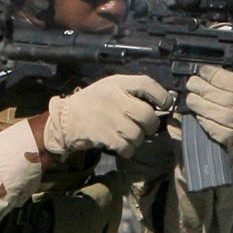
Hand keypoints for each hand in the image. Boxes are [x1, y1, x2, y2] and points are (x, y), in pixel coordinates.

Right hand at [45, 72, 167, 156]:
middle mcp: (113, 97)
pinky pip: (127, 147)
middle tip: (146, 126)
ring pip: (138, 133)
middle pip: (147, 114)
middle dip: (151, 124)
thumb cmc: (94, 103)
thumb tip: (166, 103)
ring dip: (138, 138)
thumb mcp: (111, 88)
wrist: (65, 119)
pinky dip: (128, 149)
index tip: (167, 105)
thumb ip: (134, 92)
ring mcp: (107, 117)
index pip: (146, 84)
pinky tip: (121, 144)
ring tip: (129, 135)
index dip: (162, 96)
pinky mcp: (103, 135)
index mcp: (117, 83)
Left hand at [182, 65, 232, 150]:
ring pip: (220, 114)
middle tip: (192, 84)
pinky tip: (199, 115)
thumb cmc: (224, 93)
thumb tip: (202, 68)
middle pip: (226, 99)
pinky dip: (204, 121)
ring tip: (191, 99)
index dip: (216, 76)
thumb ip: (216, 72)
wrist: (230, 119)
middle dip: (203, 89)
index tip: (203, 71)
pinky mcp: (231, 136)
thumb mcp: (225, 78)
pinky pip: (216, 129)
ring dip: (200, 104)